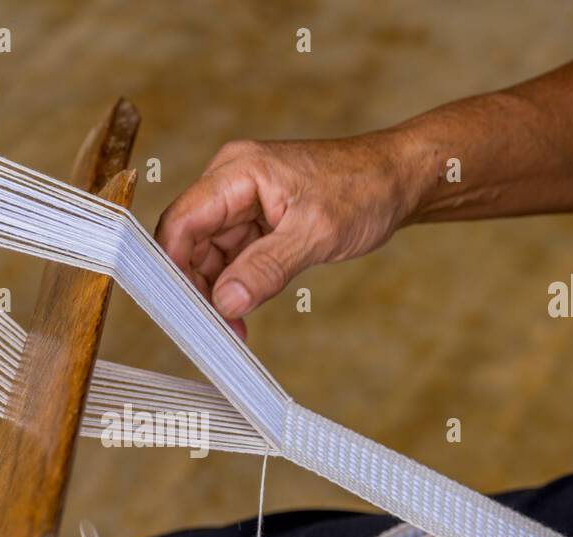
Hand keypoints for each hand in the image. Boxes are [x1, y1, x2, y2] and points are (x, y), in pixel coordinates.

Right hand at [155, 133, 419, 336]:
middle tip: (215, 329)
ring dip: (217, 292)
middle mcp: (232, 183)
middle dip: (197, 287)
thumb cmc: (364, 190)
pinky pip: (232, 258)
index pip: (182, 221)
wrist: (399, 180)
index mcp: (237, 172)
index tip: (183, 309)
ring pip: (207, 254)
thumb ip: (265, 269)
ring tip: (234, 329)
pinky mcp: (256, 221)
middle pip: (189, 241)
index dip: (173, 266)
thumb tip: (224, 302)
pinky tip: (242, 313)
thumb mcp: (314, 234)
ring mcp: (243, 203)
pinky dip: (236, 286)